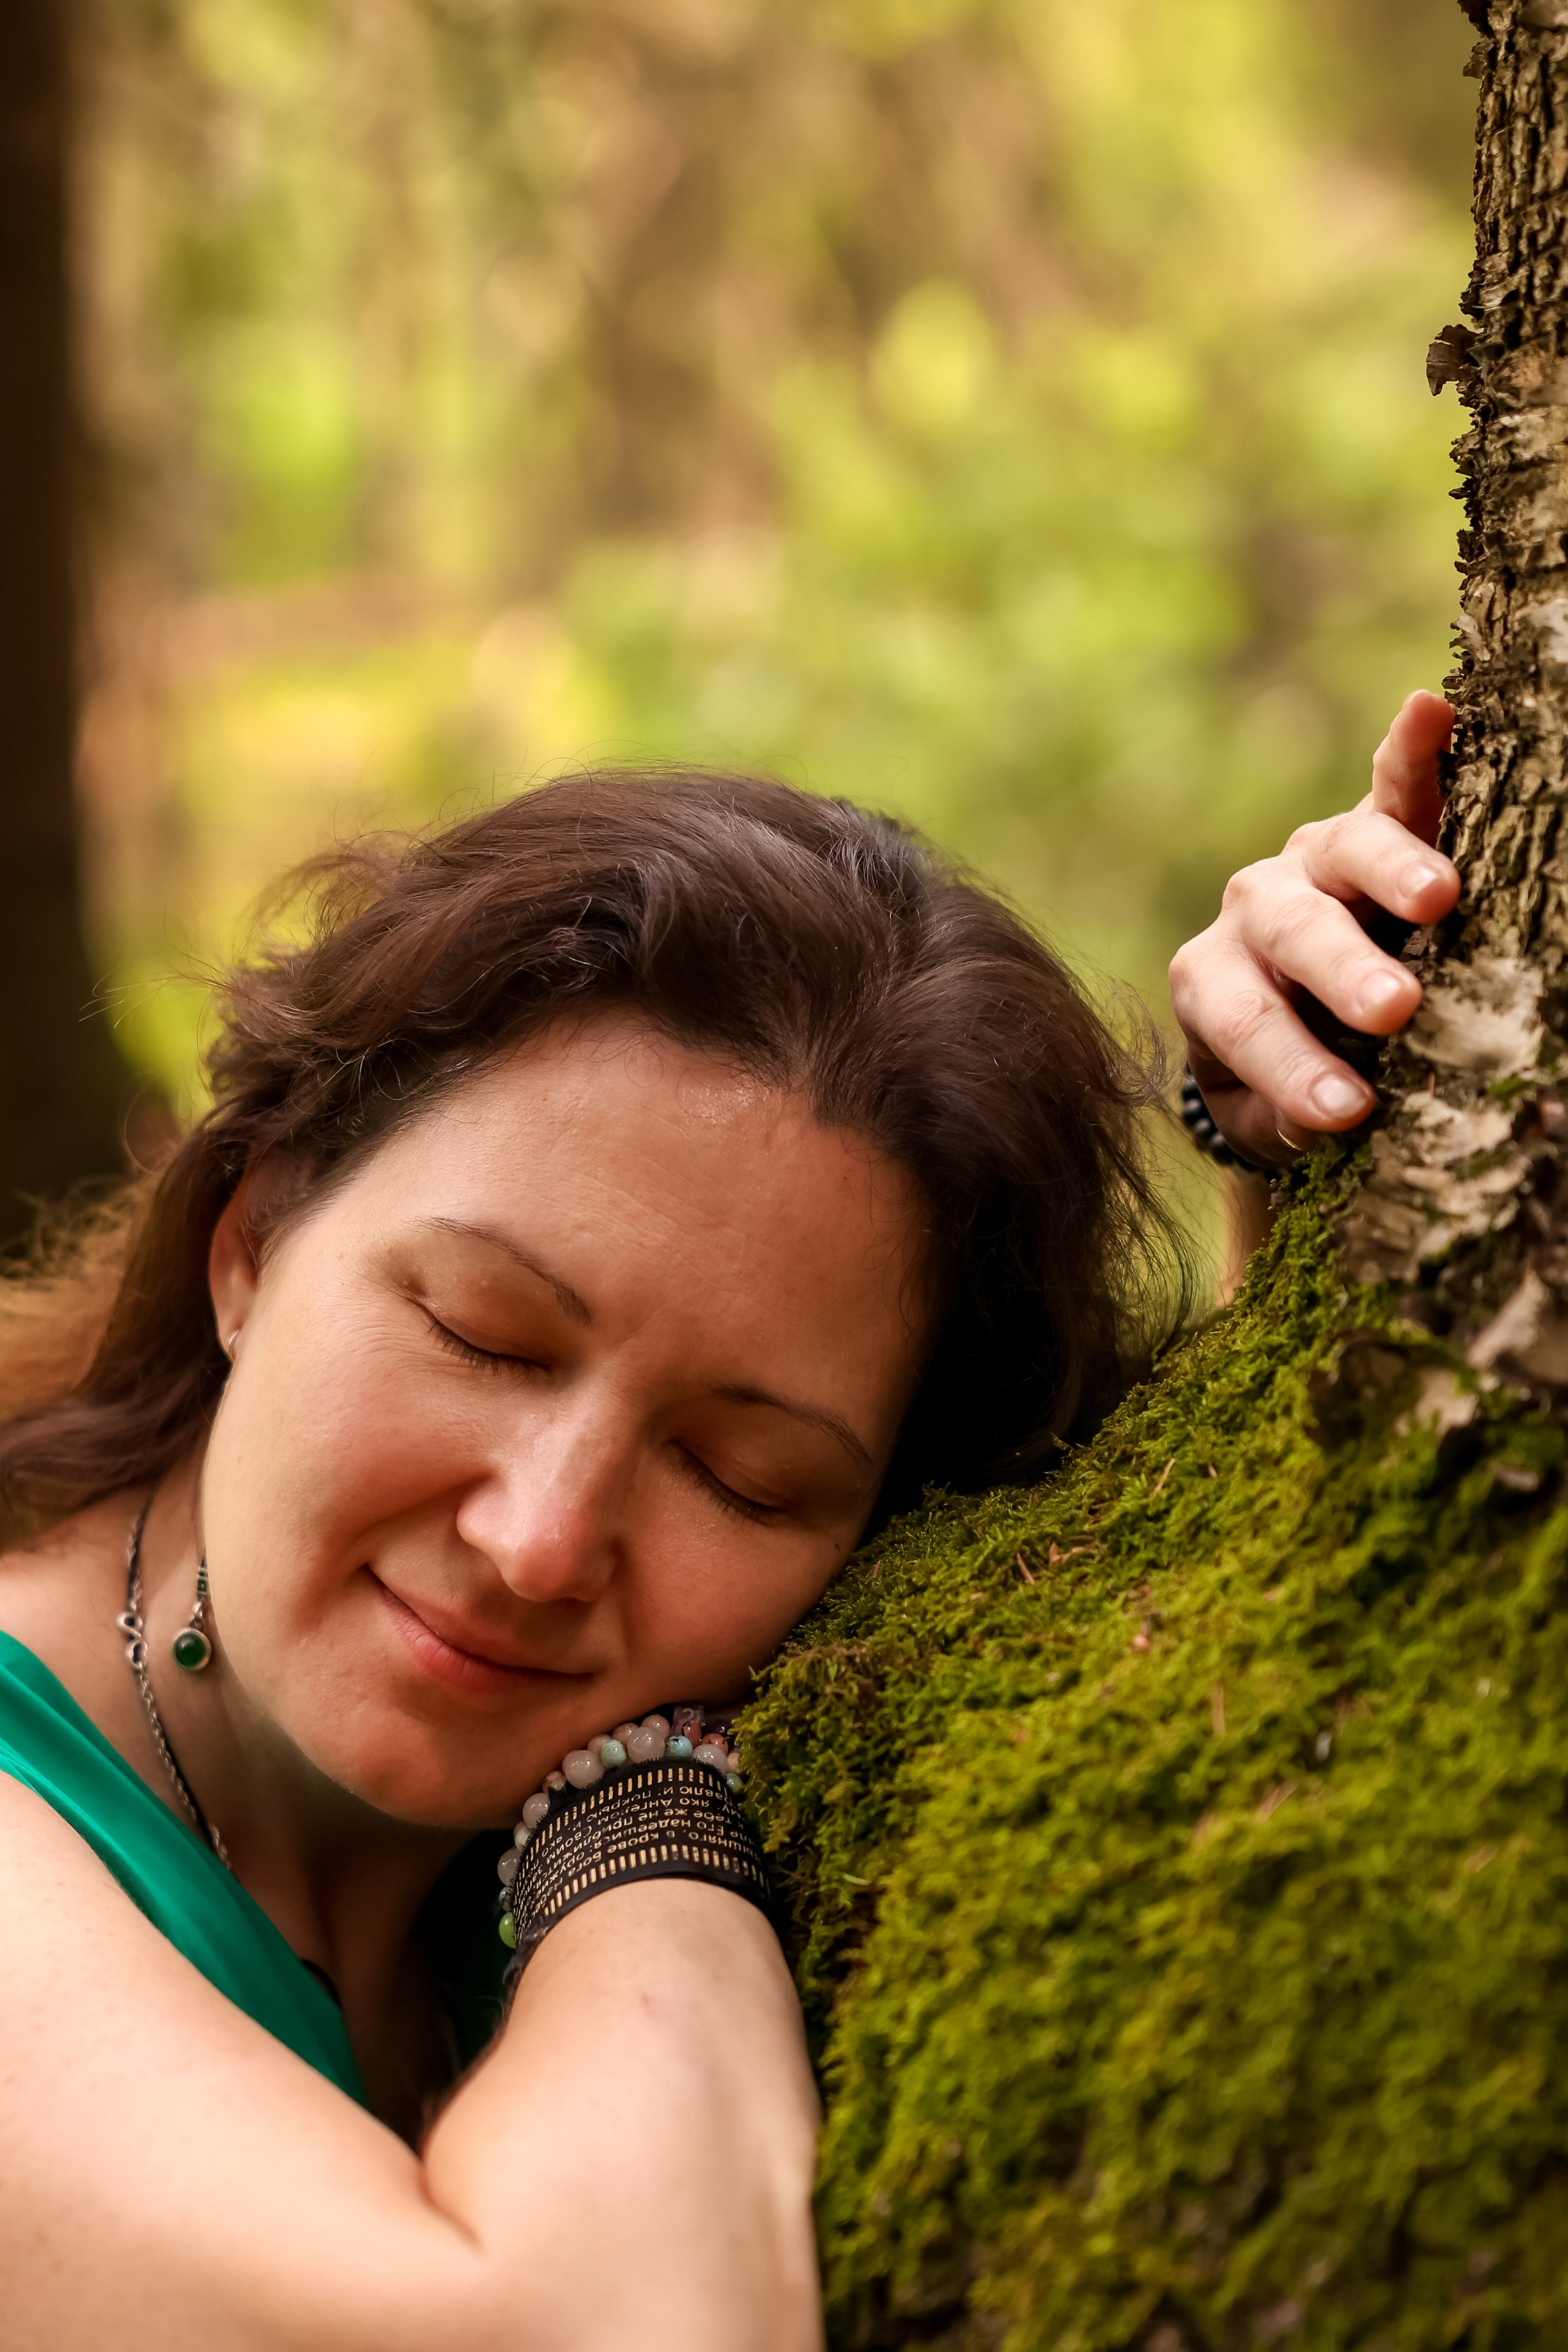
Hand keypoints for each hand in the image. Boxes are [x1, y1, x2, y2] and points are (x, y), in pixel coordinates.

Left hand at [1168, 690, 1461, 1170]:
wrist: (1285, 1008)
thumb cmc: (1279, 1069)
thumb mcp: (1262, 1111)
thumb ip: (1281, 1116)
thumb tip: (1327, 1115)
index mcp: (1211, 982)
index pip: (1247, 1023)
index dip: (1293, 1068)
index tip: (1344, 1112)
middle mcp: (1253, 911)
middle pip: (1294, 933)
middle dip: (1343, 972)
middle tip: (1392, 1008)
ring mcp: (1312, 861)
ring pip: (1346, 853)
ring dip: (1392, 872)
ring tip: (1440, 897)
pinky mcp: (1370, 824)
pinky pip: (1390, 784)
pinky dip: (1409, 750)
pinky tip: (1431, 710)